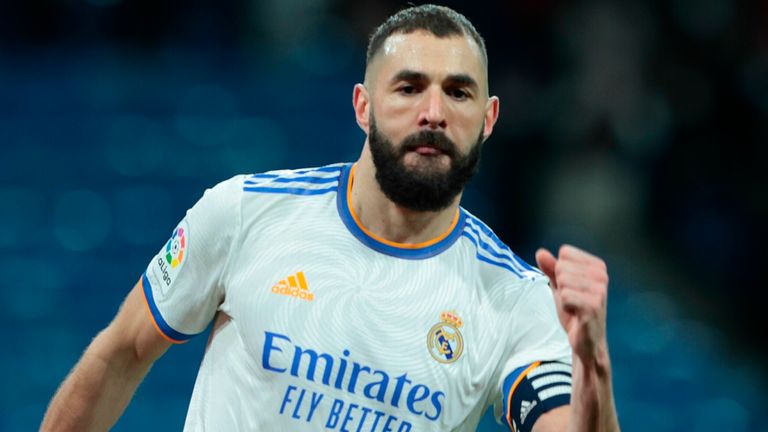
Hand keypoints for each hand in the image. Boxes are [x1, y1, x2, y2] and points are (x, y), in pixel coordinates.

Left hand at [535, 245, 608, 362]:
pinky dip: (565, 306)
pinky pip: (565, 295)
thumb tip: (540, 252)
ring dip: (563, 297)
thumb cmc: (575, 311)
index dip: (560, 272)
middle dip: (561, 285)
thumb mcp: (560, 286)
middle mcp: (602, 275)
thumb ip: (551, 268)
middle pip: (562, 266)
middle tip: (572, 300)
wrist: (586, 340)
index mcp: (597, 266)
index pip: (565, 253)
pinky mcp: (593, 305)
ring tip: (574, 307)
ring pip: (563, 281)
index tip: (571, 287)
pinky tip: (575, 313)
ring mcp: (599, 290)